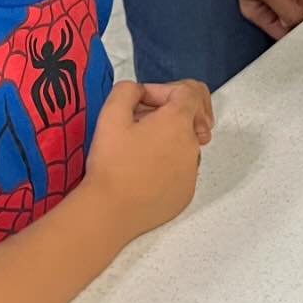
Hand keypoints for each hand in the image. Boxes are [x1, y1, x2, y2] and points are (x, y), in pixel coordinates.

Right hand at [85, 79, 212, 242]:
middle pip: (189, 116)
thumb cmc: (111, 163)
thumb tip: (141, 92)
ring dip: (166, 139)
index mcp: (178, 122)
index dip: (164, 90)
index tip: (142, 104)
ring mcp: (191, 172)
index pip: (190, 91)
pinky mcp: (186, 194)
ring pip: (184, 143)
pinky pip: (181, 169)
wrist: (110, 212)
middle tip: (139, 124)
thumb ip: (129, 89)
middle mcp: (192, 146)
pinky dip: (166, 164)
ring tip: (137, 150)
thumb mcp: (111, 113)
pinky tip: (142, 173)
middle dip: (167, 113)